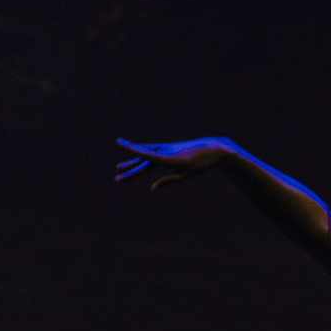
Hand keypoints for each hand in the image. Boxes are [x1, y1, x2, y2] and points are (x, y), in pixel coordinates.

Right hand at [115, 138, 238, 188]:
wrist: (213, 149)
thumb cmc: (201, 164)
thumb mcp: (186, 175)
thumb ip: (169, 181)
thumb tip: (152, 188)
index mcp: (168, 157)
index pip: (146, 153)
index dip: (132, 148)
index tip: (120, 142)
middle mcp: (165, 151)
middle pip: (143, 160)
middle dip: (130, 169)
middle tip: (116, 178)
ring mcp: (166, 150)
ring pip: (146, 157)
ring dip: (133, 163)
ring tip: (120, 168)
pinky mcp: (170, 150)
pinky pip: (153, 155)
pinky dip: (143, 158)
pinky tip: (139, 163)